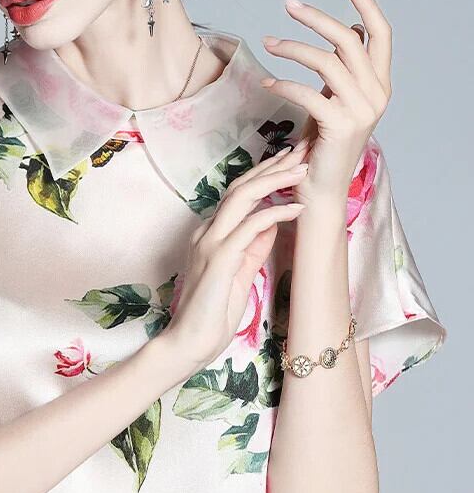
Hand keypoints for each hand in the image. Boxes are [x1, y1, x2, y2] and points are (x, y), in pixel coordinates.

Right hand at [159, 146, 309, 379]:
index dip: (266, 174)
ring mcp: (210, 243)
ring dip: (276, 180)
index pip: (239, 194)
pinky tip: (296, 208)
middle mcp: (207, 232)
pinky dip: (274, 213)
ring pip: (243, 198)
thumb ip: (254, 247)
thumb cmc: (212, 315)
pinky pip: (250, 227)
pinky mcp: (218, 258)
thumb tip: (273, 222)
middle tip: (303, 148)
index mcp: (211, 235)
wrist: (188, 344)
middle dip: (274, 165)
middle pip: (241, 186)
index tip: (292, 160)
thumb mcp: (240, 274)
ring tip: (303, 168)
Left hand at [260, 0, 392, 203]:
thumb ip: (346, 68)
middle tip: (289, 5)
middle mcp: (376, 94)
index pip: (382, 36)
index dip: (368, 6)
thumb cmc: (324, 143)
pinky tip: (266, 82)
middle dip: (317, 18)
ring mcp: (360, 110)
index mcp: (380, 85)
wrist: (321, 188)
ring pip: (327, 61)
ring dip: (293, 47)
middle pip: (349, 40)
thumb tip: (350, 30)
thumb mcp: (338, 98)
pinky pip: (308, 91)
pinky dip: (284, 82)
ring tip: (268, 42)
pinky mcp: (338, 125)